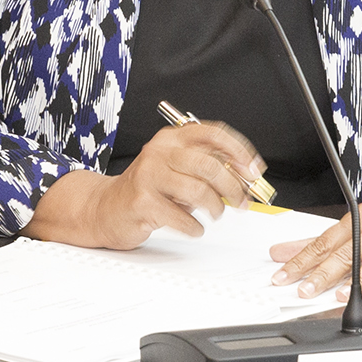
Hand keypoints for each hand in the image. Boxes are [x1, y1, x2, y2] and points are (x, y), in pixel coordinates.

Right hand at [26, 121, 263, 249]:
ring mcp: (148, 176)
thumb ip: (207, 168)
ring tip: (215, 214)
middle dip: (233, 187)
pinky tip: (193, 227)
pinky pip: (183, 218)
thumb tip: (246, 175)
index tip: (254, 169)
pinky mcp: (142, 202)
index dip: (239, 151)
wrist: (106, 208)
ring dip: (216, 209)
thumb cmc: (148, 190)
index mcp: (171, 139)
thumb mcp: (177, 170)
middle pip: (209, 165)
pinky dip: (195, 227)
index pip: (213, 133)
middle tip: (241, 201)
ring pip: (199, 191)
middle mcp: (159, 152)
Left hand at [269, 175, 361, 297]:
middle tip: (303, 290)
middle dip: (323, 273)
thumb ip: (319, 241)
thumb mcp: (357, 221)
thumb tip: (282, 252)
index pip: (323, 243)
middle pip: (346, 253)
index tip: (282, 276)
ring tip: (341, 293)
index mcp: (358, 221)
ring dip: (360, 278)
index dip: (301, 260)